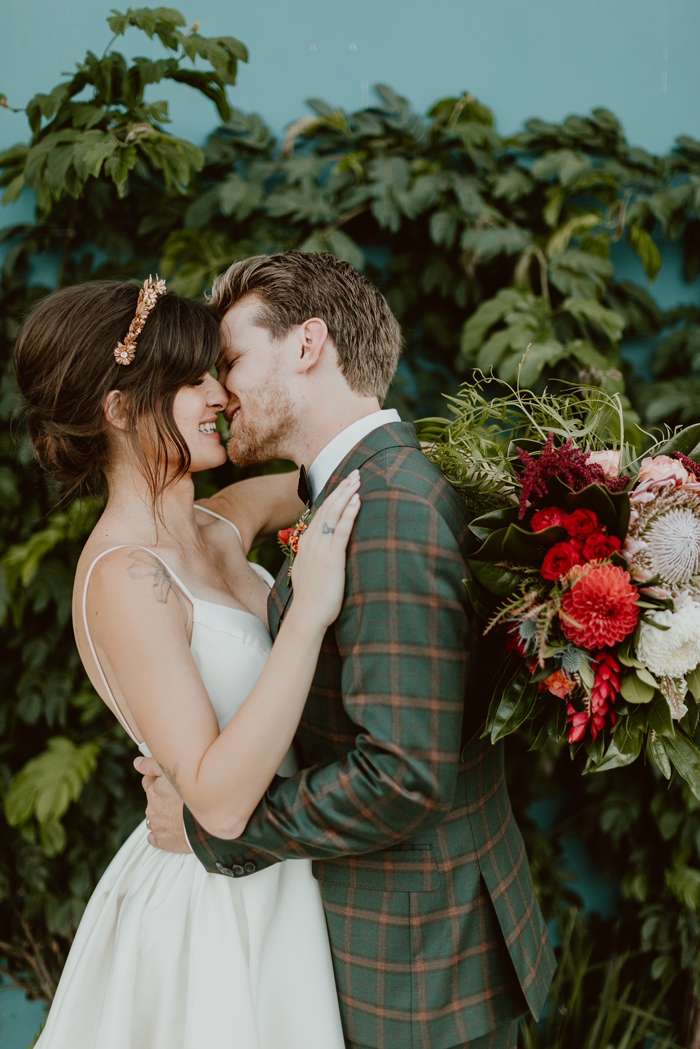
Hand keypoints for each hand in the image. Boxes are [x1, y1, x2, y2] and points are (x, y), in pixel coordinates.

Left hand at [134, 755, 191, 852]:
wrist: (205, 821)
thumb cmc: (192, 794)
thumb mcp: (173, 772)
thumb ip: (152, 765)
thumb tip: (136, 762)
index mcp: (153, 791)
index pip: (148, 782)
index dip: (159, 781)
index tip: (170, 785)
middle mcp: (151, 809)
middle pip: (153, 801)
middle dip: (162, 799)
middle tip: (180, 799)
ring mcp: (155, 826)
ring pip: (155, 818)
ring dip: (163, 816)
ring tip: (180, 815)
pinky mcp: (161, 841)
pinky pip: (156, 837)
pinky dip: (163, 834)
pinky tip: (174, 830)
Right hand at [290, 470, 360, 630]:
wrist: (307, 616)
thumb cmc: (312, 599)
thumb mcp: (309, 572)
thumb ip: (315, 558)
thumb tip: (322, 553)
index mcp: (307, 544)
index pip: (320, 512)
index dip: (334, 496)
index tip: (344, 483)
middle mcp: (311, 542)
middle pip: (328, 508)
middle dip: (342, 488)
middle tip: (354, 473)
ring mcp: (321, 549)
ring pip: (334, 514)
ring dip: (346, 494)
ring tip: (358, 479)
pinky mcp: (332, 558)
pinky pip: (341, 530)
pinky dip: (349, 513)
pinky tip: (357, 500)